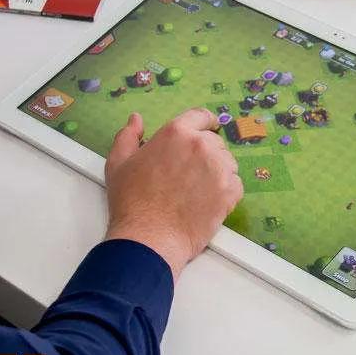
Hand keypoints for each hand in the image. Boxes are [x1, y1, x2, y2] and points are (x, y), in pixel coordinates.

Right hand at [104, 109, 242, 279]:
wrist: (149, 238)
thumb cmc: (131, 202)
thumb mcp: (119, 163)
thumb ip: (128, 136)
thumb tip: (136, 120)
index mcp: (176, 133)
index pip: (201, 116)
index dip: (205, 122)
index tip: (207, 129)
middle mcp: (201, 146)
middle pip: (214, 142)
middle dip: (205, 154)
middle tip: (189, 175)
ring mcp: (219, 168)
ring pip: (227, 163)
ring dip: (217, 172)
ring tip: (196, 191)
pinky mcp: (230, 191)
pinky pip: (236, 184)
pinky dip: (226, 192)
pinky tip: (207, 201)